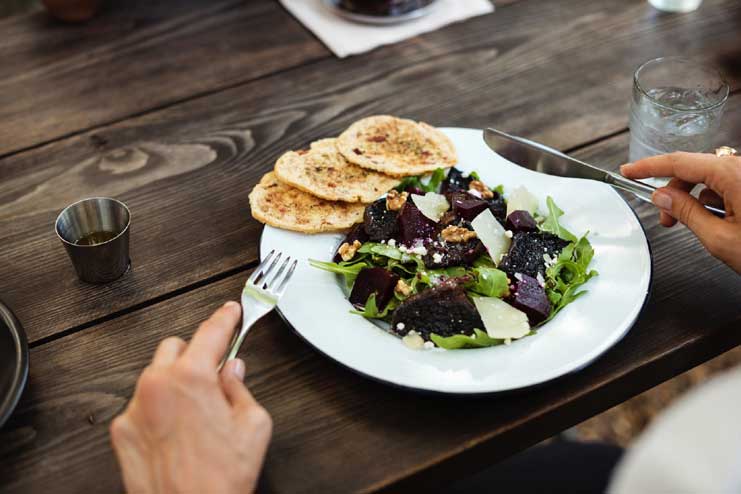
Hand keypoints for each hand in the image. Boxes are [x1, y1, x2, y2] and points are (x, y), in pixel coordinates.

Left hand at [110, 302, 271, 493]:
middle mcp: (157, 386)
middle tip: (213, 376)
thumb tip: (232, 372)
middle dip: (195, 355)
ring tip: (195, 414)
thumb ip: (241, 388)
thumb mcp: (253, 425)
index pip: (211, 332)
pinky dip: (157, 409)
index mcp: (192, 377)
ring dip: (174, 382)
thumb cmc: (221, 478)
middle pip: (174, 347)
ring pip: (155, 375)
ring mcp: (135, 408)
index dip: (225, 318)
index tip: (230, 311)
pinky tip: (176, 432)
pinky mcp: (121, 431)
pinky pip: (141, 405)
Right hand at [621, 151, 740, 272]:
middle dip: (673, 191)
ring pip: (712, 177)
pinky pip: (730, 184)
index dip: (648, 167)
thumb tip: (662, 197)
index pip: (679, 162)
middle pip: (695, 169)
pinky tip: (716, 222)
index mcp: (734, 174)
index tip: (629, 171)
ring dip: (695, 198)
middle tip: (662, 220)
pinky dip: (715, 200)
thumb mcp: (720, 237)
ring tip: (692, 226)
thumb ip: (686, 213)